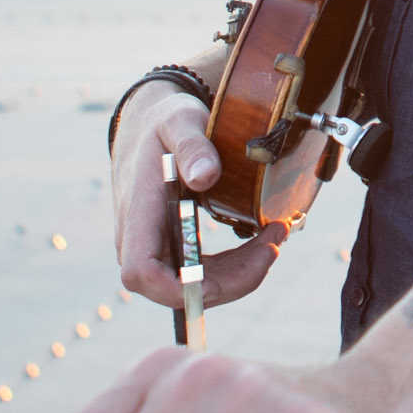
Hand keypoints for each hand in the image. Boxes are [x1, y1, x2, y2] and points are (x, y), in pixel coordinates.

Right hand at [110, 79, 286, 313]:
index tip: (227, 272)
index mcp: (137, 213)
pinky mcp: (175, 248)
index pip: (141, 273)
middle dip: (232, 280)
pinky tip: (262, 241)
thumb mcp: (179, 122)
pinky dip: (236, 264)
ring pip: (196, 286)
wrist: (149, 125)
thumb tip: (206, 176)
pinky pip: (204, 272)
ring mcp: (157, 248)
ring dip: (241, 273)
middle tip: (275, 244)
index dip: (178, 288)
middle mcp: (140, 240)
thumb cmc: (164, 123)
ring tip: (275, 236)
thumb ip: (192, 147)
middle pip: (178, 290)